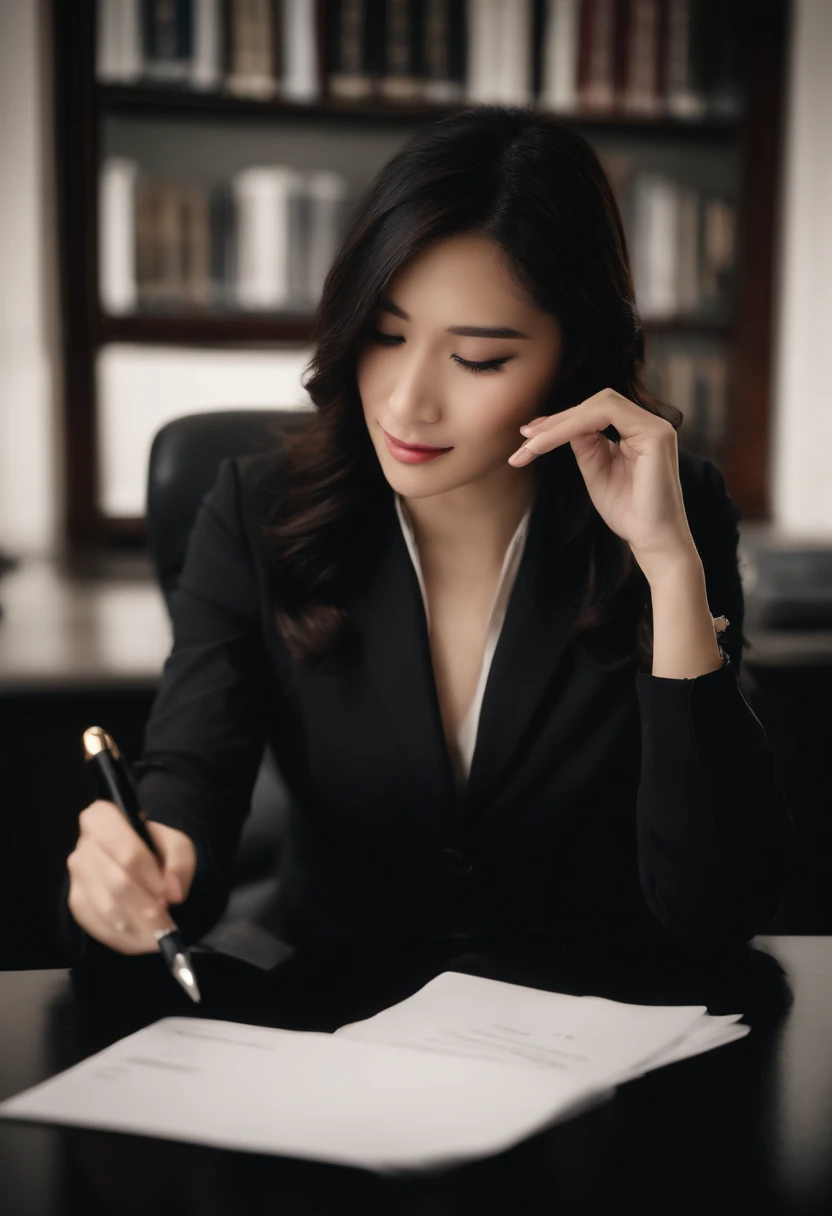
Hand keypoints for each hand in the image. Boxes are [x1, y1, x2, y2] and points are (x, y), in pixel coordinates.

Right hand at [66, 800, 196, 955]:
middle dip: (146, 906)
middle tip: (167, 917)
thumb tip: (172, 893)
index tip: (166, 890)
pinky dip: (126, 938)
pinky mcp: (77, 905)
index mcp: (102, 818)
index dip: (149, 876)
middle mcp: (83, 847)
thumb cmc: (156, 849)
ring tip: (160, 929)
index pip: (126, 852)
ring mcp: (76, 878)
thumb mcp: (177, 845)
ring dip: (138, 925)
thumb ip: (180, 863)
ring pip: (107, 909)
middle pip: (117, 884)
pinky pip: (100, 928)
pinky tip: (145, 936)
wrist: (138, 863)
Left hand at [509, 388, 698, 582]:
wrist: (652, 541)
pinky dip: (572, 426)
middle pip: (596, 403)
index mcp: (636, 433)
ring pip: (599, 404)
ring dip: (560, 422)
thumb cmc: (628, 513)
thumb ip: (584, 445)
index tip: (528, 437)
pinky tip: (548, 443)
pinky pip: (606, 414)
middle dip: (557, 419)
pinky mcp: (655, 435)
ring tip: (532, 444)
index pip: (595, 413)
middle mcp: (648, 424)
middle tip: (525, 439)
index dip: (560, 421)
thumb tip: (559, 424)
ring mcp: (655, 427)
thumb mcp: (596, 471)